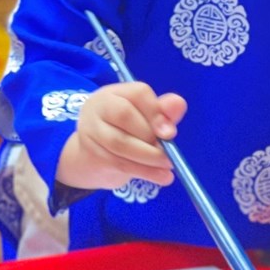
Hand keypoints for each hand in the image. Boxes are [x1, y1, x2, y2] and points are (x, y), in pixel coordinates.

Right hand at [56, 81, 186, 191]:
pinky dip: (146, 172)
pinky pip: (120, 164)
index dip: (157, 112)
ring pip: (121, 142)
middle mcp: (98, 107)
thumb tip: (179, 104)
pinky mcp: (91, 156)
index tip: (171, 133)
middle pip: (125, 115)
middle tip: (168, 152)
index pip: (138, 93)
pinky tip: (162, 177)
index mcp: (114, 93)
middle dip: (151, 135)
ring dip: (150, 156)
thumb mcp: (144, 119)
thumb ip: (163, 112)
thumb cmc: (125, 132)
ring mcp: (91, 131)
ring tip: (168, 165)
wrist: (91, 159)